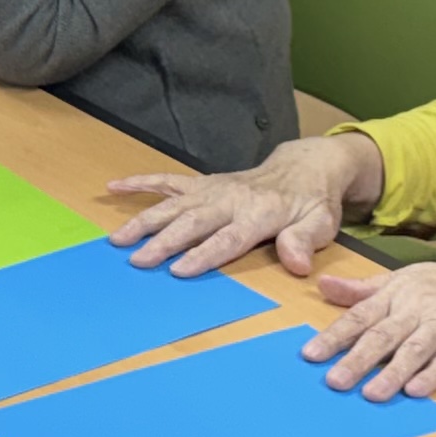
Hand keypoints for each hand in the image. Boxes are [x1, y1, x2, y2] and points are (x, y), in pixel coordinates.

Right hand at [105, 132, 382, 278]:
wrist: (305, 166)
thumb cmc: (311, 202)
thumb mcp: (321, 223)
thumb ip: (304, 241)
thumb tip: (296, 263)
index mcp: (260, 214)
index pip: (229, 237)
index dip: (204, 254)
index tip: (179, 270)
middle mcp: (231, 199)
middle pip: (193, 222)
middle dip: (164, 241)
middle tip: (138, 260)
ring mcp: (213, 189)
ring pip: (174, 204)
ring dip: (145, 220)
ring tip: (118, 239)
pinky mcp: (203, 183)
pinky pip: (168, 180)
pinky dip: (140, 182)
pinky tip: (114, 186)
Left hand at [304, 259, 435, 399]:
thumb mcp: (402, 278)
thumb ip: (363, 289)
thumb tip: (322, 285)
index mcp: (396, 294)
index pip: (360, 316)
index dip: (335, 335)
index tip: (311, 355)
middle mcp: (416, 310)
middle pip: (383, 336)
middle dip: (358, 359)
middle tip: (335, 381)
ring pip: (414, 349)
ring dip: (393, 372)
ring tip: (371, 394)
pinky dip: (433, 375)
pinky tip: (416, 391)